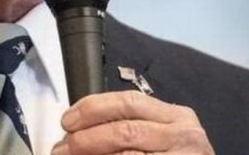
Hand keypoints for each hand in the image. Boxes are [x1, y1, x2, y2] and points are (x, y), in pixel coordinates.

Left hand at [52, 91, 213, 154]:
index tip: (68, 120)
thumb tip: (76, 131)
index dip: (93, 108)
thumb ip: (127, 125)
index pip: (128, 101)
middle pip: (125, 130)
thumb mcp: (159, 134)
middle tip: (63, 147)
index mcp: (176, 116)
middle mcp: (184, 135)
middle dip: (86, 139)